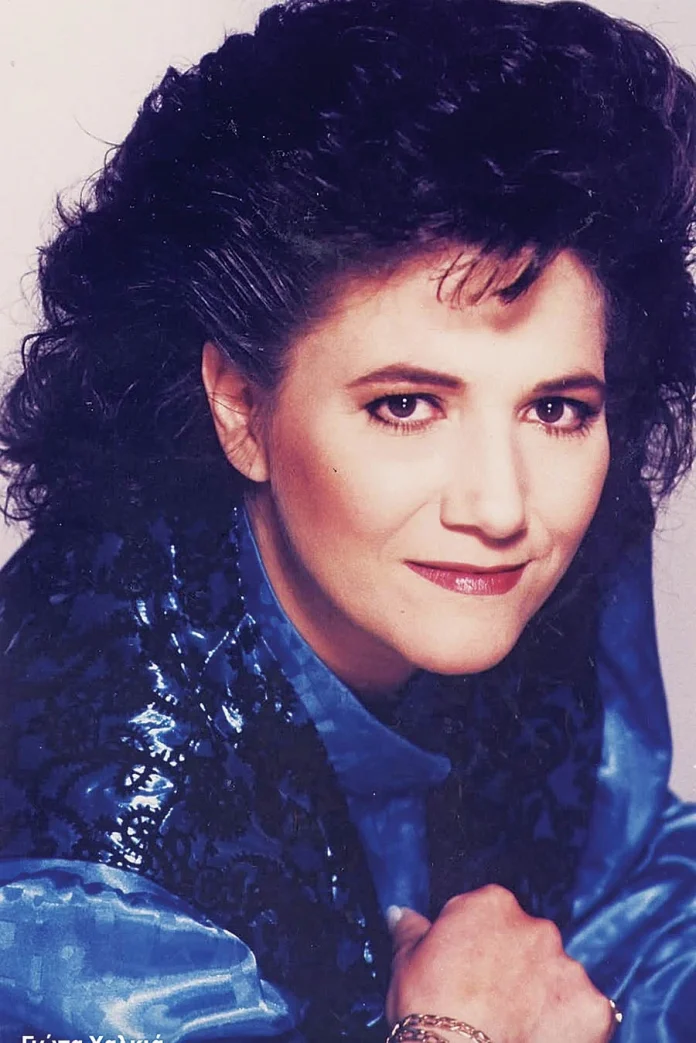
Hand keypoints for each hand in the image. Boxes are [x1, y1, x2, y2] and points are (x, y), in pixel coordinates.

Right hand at [386, 885, 615, 1042]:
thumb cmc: (428, 1006)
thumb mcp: (407, 960)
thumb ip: (411, 929)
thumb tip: (400, 914)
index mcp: (492, 903)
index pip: (492, 914)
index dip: (481, 944)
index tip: (471, 970)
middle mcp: (536, 926)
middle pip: (530, 941)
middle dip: (518, 967)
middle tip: (494, 1002)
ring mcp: (567, 966)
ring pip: (560, 976)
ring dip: (546, 995)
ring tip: (519, 1027)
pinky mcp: (592, 1006)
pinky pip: (587, 1014)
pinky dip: (571, 1027)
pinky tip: (545, 1039)